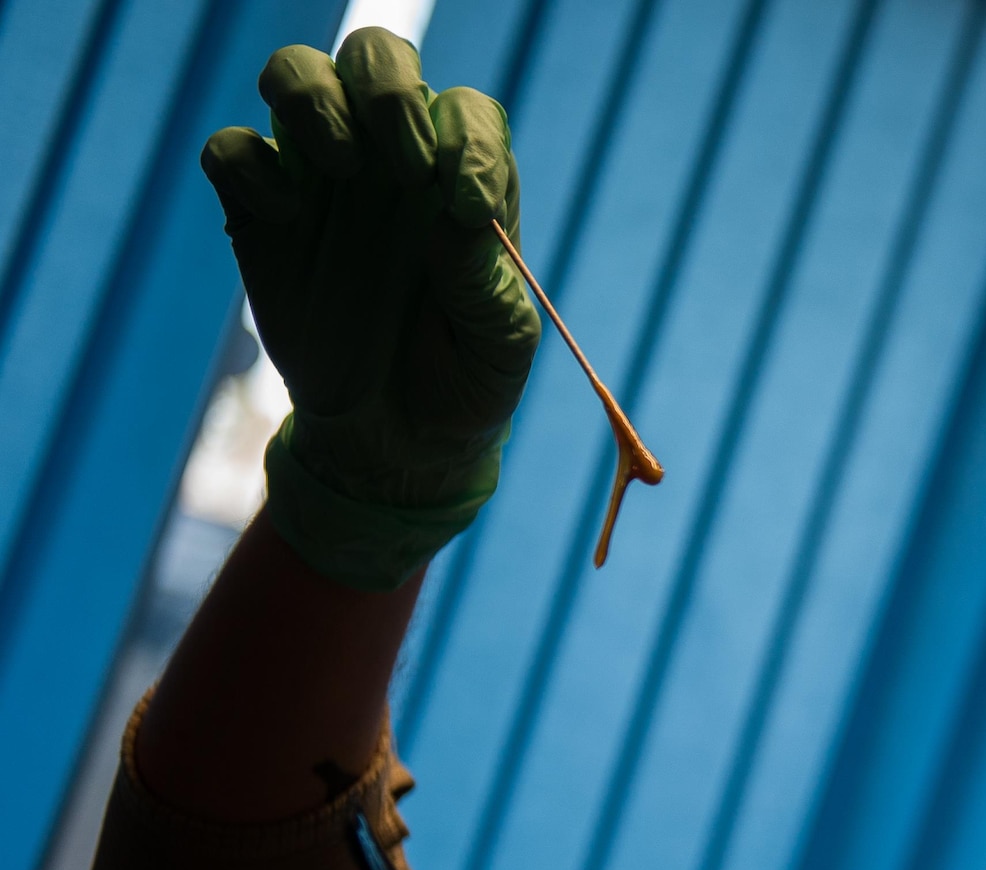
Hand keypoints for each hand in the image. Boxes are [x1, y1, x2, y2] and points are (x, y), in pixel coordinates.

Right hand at [200, 28, 539, 591]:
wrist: (399, 445)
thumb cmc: (467, 383)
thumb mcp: (500, 344)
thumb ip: (484, 280)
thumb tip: (454, 214)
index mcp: (464, 182)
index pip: (467, 111)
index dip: (467, 139)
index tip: (468, 209)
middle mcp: (393, 163)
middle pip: (378, 57)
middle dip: (388, 88)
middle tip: (405, 165)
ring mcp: (321, 182)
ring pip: (296, 74)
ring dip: (317, 99)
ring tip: (347, 167)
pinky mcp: (261, 215)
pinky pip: (234, 149)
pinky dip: (252, 164)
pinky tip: (285, 215)